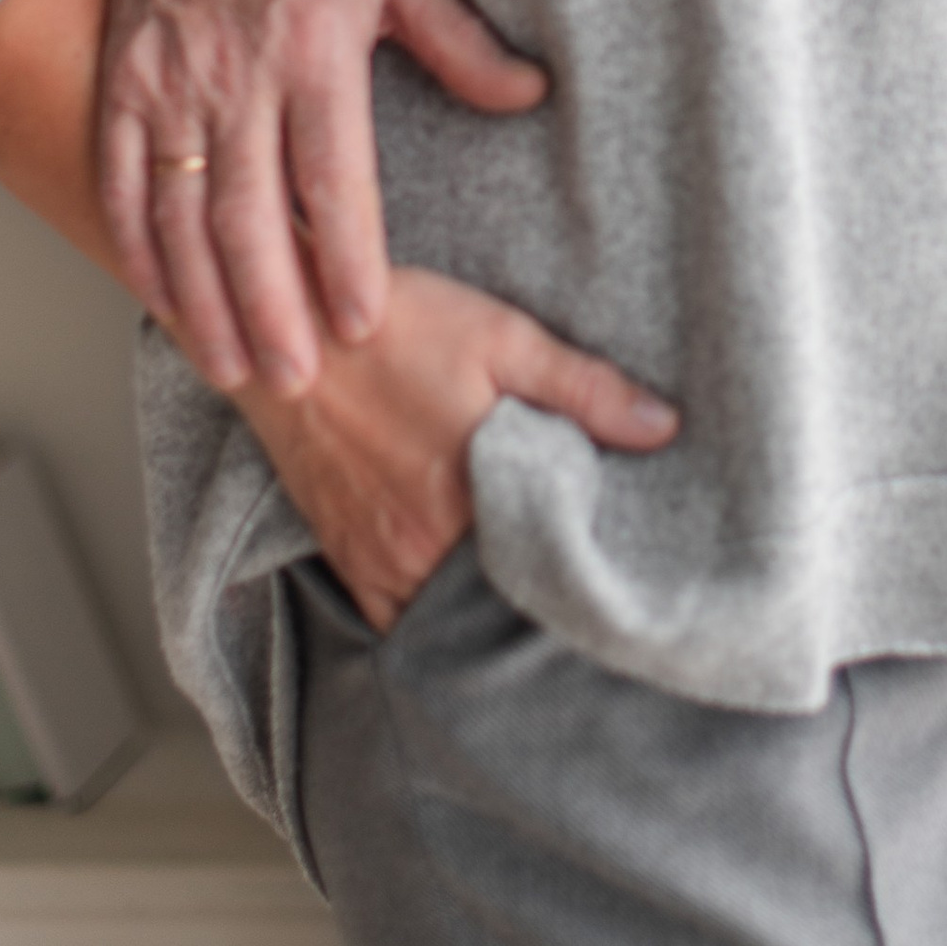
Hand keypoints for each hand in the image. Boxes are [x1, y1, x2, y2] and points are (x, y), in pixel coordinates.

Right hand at [96, 0, 549, 399]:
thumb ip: (461, 37)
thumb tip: (530, 94)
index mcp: (313, 49)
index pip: (331, 172)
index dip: (348, 253)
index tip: (363, 322)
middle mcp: (235, 75)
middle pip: (248, 213)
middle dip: (271, 305)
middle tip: (299, 377)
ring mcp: (168, 85)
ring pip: (180, 212)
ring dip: (205, 299)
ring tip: (238, 367)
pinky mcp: (122, 86)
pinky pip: (120, 180)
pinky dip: (137, 248)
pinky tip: (164, 302)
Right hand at [233, 263, 677, 629]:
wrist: (281, 329)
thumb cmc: (395, 326)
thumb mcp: (500, 337)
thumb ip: (585, 388)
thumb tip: (665, 429)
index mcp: (471, 496)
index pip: (550, 575)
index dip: (588, 580)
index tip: (620, 578)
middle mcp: (422, 546)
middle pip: (501, 606)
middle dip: (544, 604)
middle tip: (586, 592)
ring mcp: (379, 561)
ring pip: (449, 618)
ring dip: (488, 612)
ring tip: (532, 596)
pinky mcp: (346, 560)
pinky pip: (396, 619)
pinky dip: (432, 617)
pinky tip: (465, 597)